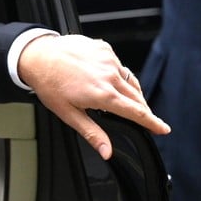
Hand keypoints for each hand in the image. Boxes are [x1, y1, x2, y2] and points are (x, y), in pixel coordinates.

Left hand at [18, 33, 170, 159]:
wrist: (36, 55)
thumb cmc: (49, 84)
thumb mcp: (68, 114)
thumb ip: (92, 133)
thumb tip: (107, 151)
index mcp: (103, 94)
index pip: (136, 112)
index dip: (152, 122)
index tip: (163, 129)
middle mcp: (109, 75)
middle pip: (137, 97)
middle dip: (142, 109)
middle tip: (143, 118)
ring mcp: (108, 59)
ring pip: (129, 80)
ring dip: (130, 91)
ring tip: (123, 100)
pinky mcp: (104, 48)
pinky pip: (118, 64)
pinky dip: (117, 74)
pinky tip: (107, 78)